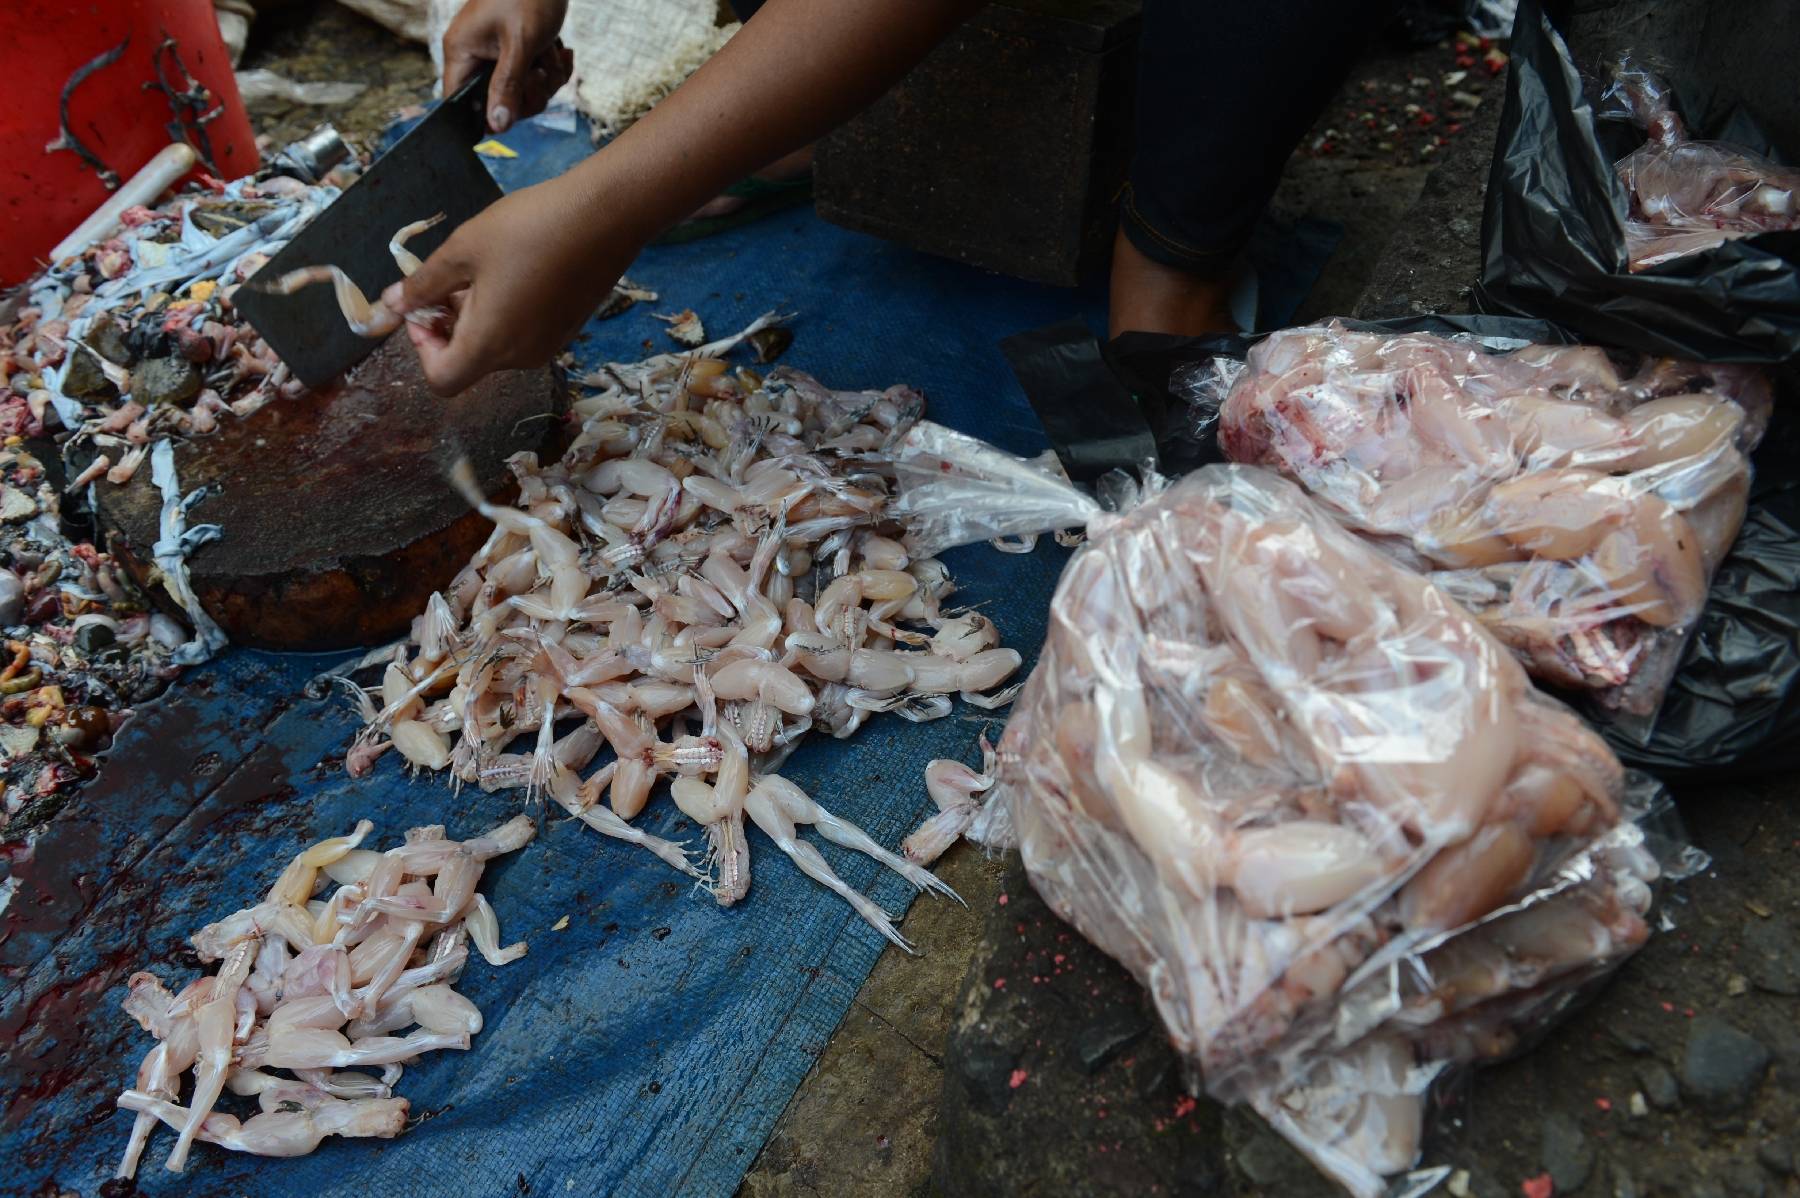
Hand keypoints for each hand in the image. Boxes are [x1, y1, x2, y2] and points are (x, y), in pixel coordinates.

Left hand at [383, 174, 636, 395]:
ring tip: (485, 269)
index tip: (425, 307)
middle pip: (469, 362)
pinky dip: (507, 314)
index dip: (422, 350)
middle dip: (448, 326)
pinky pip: (523, 335)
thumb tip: (391, 306)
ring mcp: (548, 345)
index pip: (441, 381)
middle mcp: (521, 357)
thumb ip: (422, 284)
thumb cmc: (528, 228)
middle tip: (449, 278)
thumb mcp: (463, 249)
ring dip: (478, 318)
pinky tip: (517, 270)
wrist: (605, 215)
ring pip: (497, 348)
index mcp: (490, 344)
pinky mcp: (567, 330)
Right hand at [442, 0, 573, 132]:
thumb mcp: (520, 44)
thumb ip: (508, 86)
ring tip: (553, 53)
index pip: (459, 101)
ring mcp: (499, 55)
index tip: (513, 112)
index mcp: (463, 51)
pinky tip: (561, 51)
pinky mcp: (520, 53)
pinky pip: (538, 79)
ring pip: (525, 94)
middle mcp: (476, 55)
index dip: (485, 115)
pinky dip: (554, 69)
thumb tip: (497, 126)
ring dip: (548, 80)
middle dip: (530, 94)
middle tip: (541, 73)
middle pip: (499, 104)